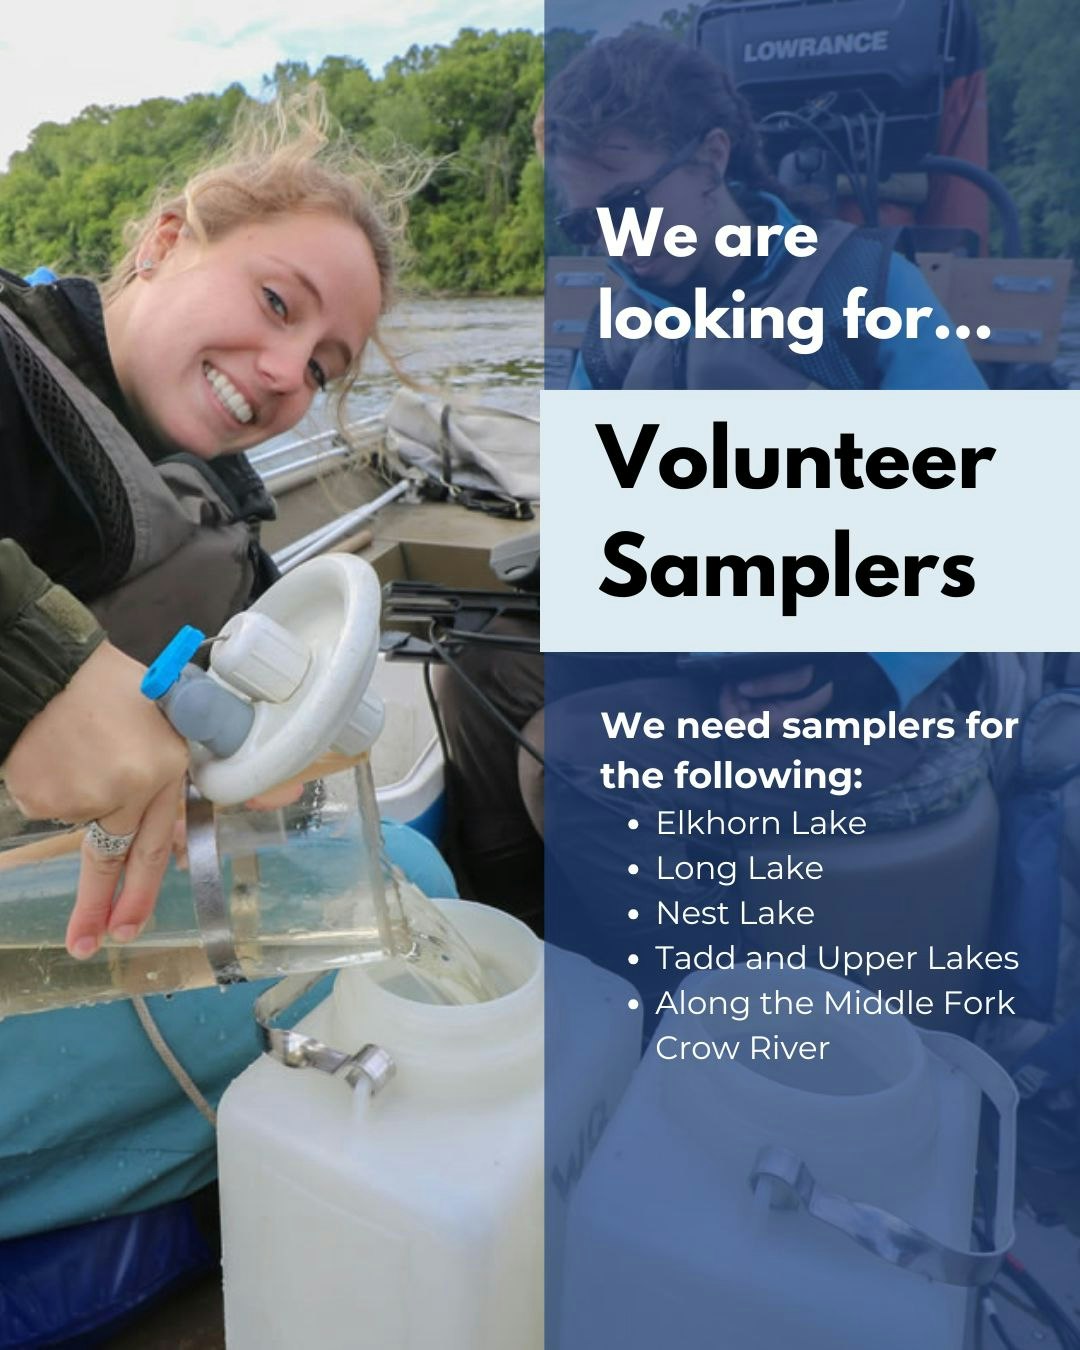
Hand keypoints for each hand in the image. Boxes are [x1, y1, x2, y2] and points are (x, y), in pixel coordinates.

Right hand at [2, 641, 188, 957]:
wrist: (49, 666)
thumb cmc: (111, 687)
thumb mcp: (162, 722)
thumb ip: (167, 776)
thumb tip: (182, 833)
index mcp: (167, 770)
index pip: (156, 845)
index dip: (143, 889)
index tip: (129, 925)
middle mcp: (130, 790)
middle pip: (114, 861)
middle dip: (100, 908)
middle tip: (89, 945)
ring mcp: (83, 797)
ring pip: (80, 822)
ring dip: (74, 797)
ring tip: (72, 752)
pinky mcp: (42, 796)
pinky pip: (49, 805)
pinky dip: (51, 785)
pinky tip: (53, 753)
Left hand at [719, 664, 833, 721]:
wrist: (840, 681)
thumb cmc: (823, 680)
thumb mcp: (799, 677)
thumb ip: (770, 684)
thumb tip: (741, 688)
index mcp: (777, 720)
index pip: (737, 726)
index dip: (727, 707)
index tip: (729, 684)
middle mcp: (771, 723)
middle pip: (734, 719)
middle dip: (729, 698)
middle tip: (733, 676)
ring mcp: (770, 717)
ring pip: (739, 712)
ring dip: (735, 695)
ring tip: (739, 675)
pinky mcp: (772, 709)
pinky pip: (749, 706)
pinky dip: (742, 693)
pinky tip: (746, 679)